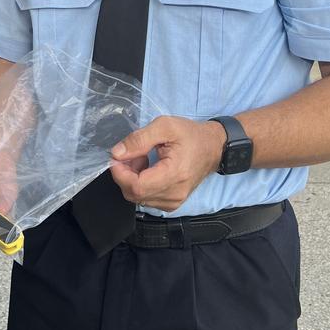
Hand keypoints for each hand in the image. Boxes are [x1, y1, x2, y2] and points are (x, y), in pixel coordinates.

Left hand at [109, 116, 225, 212]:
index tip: (116, 157)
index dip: (120, 173)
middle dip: (124, 174)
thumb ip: (139, 139)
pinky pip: (146, 198)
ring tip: (142, 158)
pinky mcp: (171, 204)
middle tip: (131, 153)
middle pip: (134, 194)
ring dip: (131, 178)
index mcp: (174, 175)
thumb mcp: (164, 126)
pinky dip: (140, 184)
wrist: (213, 147)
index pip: (137, 187)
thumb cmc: (190, 134)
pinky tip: (148, 168)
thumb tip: (117, 154)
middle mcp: (174, 194)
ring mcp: (173, 202)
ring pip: (138, 197)